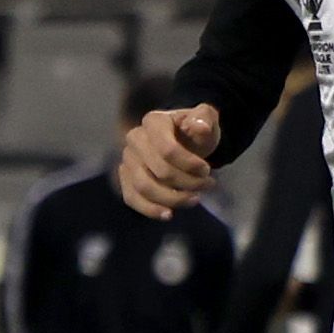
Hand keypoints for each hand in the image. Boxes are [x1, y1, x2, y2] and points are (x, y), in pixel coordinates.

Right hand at [115, 104, 223, 218]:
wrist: (186, 142)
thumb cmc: (195, 131)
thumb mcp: (206, 119)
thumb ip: (205, 118)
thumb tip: (199, 126)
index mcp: (153, 121)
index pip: (167, 149)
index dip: (189, 165)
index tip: (207, 170)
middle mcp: (134, 139)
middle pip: (158, 171)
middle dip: (187, 183)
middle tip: (208, 185)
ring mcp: (128, 159)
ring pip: (144, 187)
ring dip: (172, 198)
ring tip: (194, 199)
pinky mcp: (126, 178)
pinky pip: (132, 198)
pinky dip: (149, 209)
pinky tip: (168, 214)